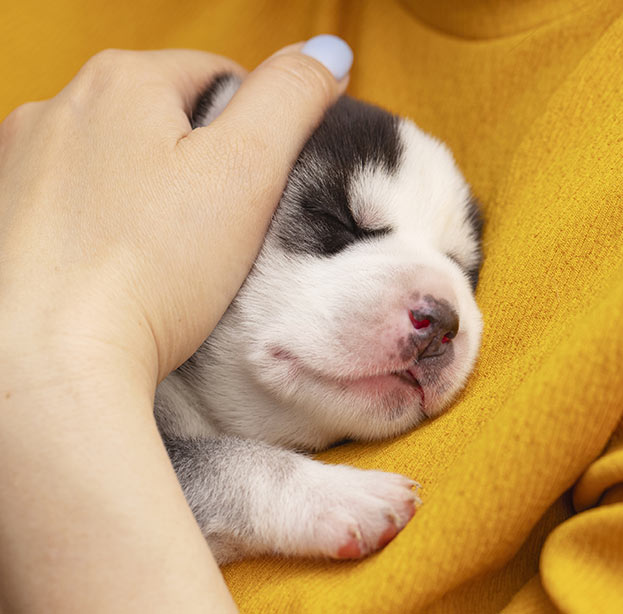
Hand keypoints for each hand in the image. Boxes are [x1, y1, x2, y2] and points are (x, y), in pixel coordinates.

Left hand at [0, 40, 349, 380]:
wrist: (53, 363)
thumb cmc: (152, 268)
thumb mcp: (248, 170)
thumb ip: (292, 98)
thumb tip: (328, 52)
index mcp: (122, 81)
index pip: (217, 76)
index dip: (255, 130)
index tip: (262, 188)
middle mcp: (58, 106)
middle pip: (162, 116)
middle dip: (200, 160)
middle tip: (223, 227)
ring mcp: (19, 161)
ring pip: (117, 159)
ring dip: (150, 190)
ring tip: (169, 253)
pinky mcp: (4, 214)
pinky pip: (77, 199)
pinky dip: (105, 221)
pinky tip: (119, 264)